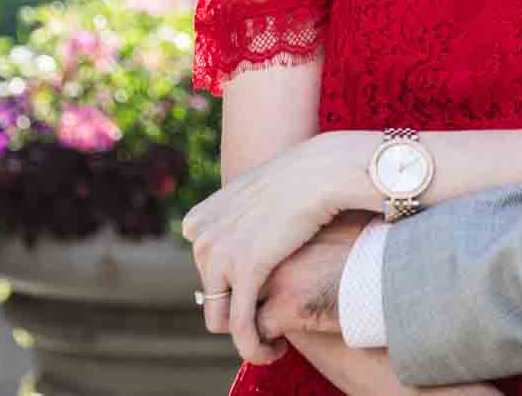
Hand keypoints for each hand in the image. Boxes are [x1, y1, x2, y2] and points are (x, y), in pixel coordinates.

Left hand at [184, 131, 358, 363]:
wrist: (321, 170)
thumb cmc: (302, 180)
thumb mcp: (257, 195)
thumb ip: (240, 218)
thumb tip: (247, 237)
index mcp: (199, 221)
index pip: (205, 271)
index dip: (232, 283)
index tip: (262, 287)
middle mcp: (201, 237)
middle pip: (212, 295)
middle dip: (240, 308)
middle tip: (273, 315)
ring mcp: (219, 254)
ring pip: (218, 319)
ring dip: (244, 336)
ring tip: (273, 342)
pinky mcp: (245, 270)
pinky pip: (240, 326)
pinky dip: (254, 347)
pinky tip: (276, 351)